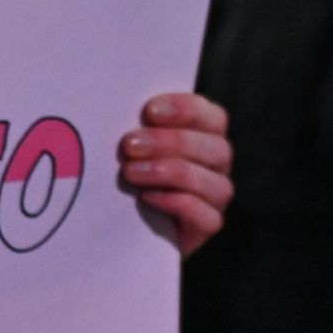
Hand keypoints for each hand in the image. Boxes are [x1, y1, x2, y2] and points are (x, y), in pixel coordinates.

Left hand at [120, 92, 232, 256]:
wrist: (118, 224)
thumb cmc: (124, 171)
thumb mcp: (129, 145)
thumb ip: (135, 126)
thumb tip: (116, 105)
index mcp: (205, 135)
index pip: (212, 117)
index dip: (185, 110)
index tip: (150, 111)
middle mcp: (217, 165)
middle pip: (214, 148)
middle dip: (170, 142)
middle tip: (129, 144)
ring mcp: (215, 198)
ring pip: (214, 183)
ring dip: (170, 173)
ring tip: (131, 172)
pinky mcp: (205, 227)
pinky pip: (206, 217)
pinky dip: (177, 204)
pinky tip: (147, 197)